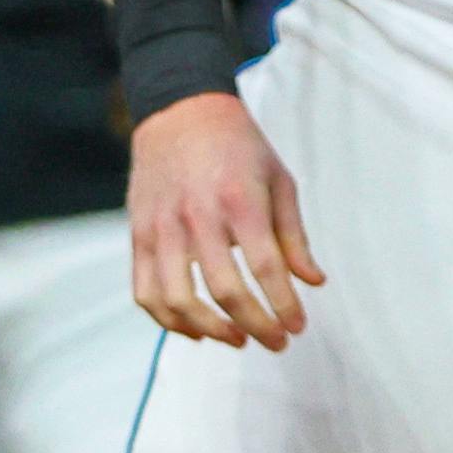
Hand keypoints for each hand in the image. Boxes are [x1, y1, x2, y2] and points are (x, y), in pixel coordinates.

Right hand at [128, 91, 322, 346]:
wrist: (180, 111)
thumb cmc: (238, 147)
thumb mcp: (279, 180)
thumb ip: (294, 235)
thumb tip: (313, 282)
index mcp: (239, 199)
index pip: (264, 267)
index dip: (283, 305)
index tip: (298, 327)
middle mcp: (197, 215)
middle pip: (225, 290)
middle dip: (256, 326)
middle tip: (276, 341)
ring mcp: (162, 227)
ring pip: (179, 300)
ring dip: (211, 330)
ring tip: (237, 339)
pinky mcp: (139, 234)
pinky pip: (146, 293)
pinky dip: (169, 321)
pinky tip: (196, 331)